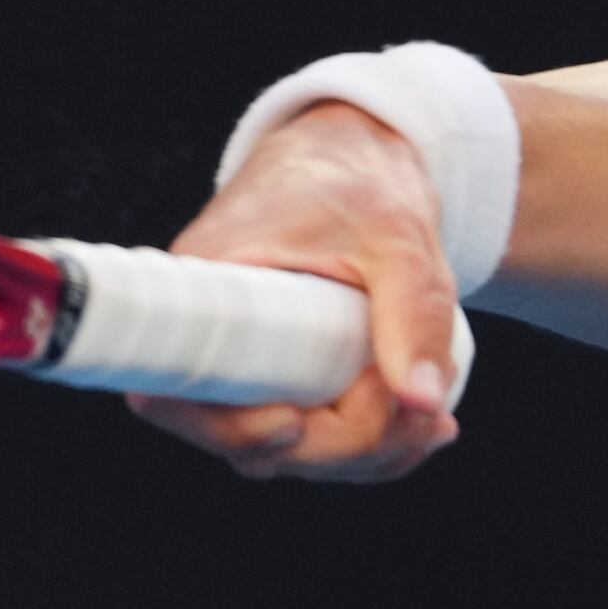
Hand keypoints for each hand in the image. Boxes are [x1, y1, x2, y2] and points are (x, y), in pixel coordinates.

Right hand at [126, 101, 465, 481]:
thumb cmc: (360, 178)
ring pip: (287, 449)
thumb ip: (415, 311)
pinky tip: (425, 427)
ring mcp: (250, 363)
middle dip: (338, 446)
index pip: (174, 392)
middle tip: (419, 414)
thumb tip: (423, 400)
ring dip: (364, 454)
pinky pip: (312, 435)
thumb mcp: (397, 235)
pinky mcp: (286, 376)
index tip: (293, 423)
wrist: (361, 153)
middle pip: (245, 438)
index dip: (230, 428)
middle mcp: (214, 337)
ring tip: (433, 422)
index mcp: (207, 288)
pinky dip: (368, 446)